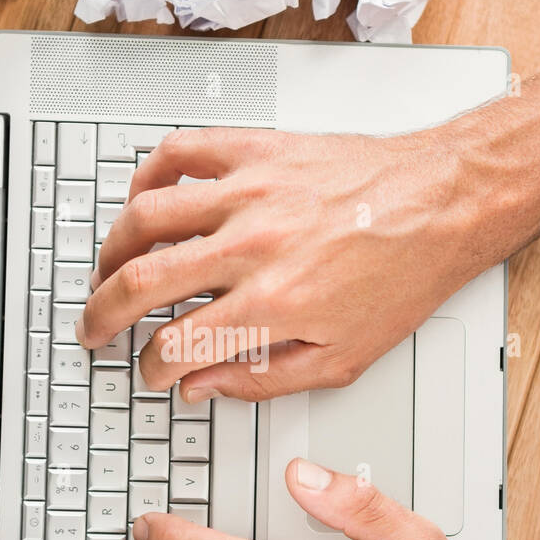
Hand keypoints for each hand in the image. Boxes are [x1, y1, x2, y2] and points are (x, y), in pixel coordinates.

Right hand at [77, 125, 484, 401]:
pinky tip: (144, 203)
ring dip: (110, 251)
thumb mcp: (343, 358)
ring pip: (144, 217)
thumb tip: (203, 388)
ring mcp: (250, 192)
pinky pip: (178, 153)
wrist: (445, 203)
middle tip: (94, 328)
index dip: (151, 368)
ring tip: (106, 272)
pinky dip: (147, 176)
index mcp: (275, 302)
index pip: (176, 345)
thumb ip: (262, 380)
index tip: (152, 371)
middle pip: (141, 282)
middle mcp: (254, 245)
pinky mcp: (257, 151)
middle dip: (103, 315)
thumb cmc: (403, 275)